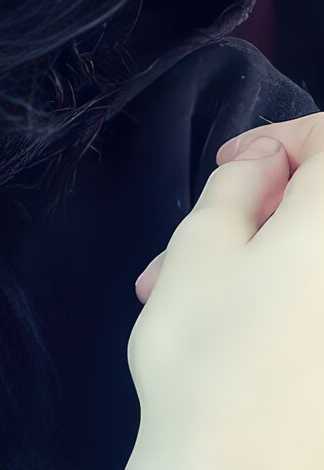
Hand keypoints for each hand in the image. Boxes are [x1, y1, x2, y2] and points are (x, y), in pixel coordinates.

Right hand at [126, 113, 323, 468]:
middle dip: (259, 212)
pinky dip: (284, 304)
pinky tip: (231, 334)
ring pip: (312, 263)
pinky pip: (312, 305)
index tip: (236, 168)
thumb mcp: (199, 249)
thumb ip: (237, 188)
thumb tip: (269, 162)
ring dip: (261, 263)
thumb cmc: (208, 356)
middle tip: (196, 243)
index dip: (284, 137)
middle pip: (321, 209)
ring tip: (184, 300)